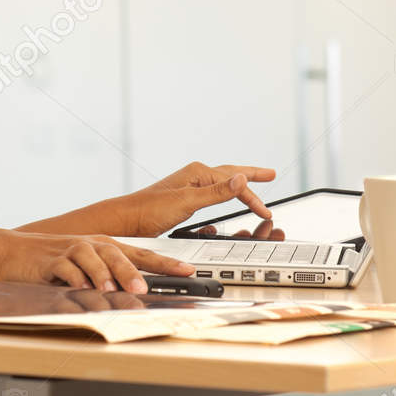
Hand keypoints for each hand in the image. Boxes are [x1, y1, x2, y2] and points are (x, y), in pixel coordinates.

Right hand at [0, 229, 195, 293]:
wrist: (13, 253)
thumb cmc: (52, 260)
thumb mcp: (85, 266)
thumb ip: (109, 277)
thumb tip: (139, 295)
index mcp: (105, 245)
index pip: (141, 252)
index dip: (165, 262)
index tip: (187, 271)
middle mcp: (92, 245)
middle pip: (117, 254)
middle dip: (132, 271)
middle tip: (144, 287)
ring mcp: (71, 250)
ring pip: (93, 259)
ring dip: (104, 275)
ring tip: (113, 290)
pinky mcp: (51, 260)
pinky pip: (66, 268)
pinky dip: (75, 278)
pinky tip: (82, 288)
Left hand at [123, 161, 277, 237]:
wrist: (125, 222)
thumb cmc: (151, 210)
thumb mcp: (188, 202)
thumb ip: (216, 192)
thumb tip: (241, 177)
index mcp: (198, 173)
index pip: (235, 182)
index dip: (253, 197)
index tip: (266, 213)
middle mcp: (195, 177)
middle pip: (230, 174)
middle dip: (251, 175)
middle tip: (270, 174)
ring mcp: (189, 188)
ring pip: (222, 185)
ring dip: (238, 186)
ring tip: (253, 185)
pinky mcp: (184, 201)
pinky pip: (211, 195)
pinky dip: (224, 198)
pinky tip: (225, 201)